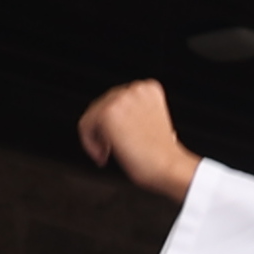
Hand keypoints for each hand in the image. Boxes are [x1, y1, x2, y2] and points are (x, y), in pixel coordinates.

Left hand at [78, 80, 200, 201]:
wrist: (169, 166)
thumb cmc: (163, 155)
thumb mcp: (152, 124)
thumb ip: (135, 115)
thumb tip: (116, 122)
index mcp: (150, 88)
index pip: (118, 100)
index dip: (115, 124)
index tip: (118, 141)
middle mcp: (135, 88)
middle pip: (103, 105)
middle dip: (103, 130)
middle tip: (109, 150)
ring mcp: (121, 98)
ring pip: (92, 115)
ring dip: (97, 137)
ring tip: (107, 153)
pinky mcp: (108, 112)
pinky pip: (85, 125)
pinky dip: (90, 144)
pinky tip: (104, 154)